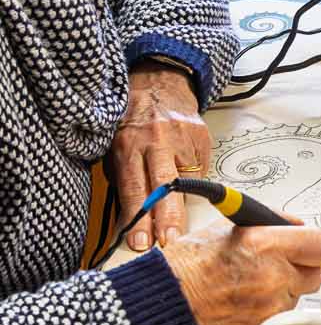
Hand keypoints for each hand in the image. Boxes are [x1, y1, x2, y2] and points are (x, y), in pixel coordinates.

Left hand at [112, 66, 210, 250]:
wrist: (159, 83)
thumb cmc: (131, 119)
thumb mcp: (114, 145)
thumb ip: (123, 176)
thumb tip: (130, 217)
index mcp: (129, 144)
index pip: (134, 188)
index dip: (138, 217)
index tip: (141, 241)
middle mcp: (157, 140)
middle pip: (165, 186)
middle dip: (167, 217)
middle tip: (169, 241)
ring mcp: (183, 138)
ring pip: (187, 182)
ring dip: (180, 207)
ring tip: (176, 228)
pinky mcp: (202, 137)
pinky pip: (200, 169)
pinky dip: (192, 180)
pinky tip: (184, 182)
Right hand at [162, 221, 320, 324]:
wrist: (164, 303)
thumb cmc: (188, 265)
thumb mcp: (228, 228)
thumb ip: (271, 223)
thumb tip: (299, 225)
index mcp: (265, 244)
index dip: (317, 247)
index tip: (310, 249)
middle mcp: (273, 276)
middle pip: (317, 274)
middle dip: (302, 269)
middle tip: (278, 267)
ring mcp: (271, 306)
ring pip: (300, 296)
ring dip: (285, 290)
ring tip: (252, 285)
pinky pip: (284, 316)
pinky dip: (271, 310)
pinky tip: (246, 303)